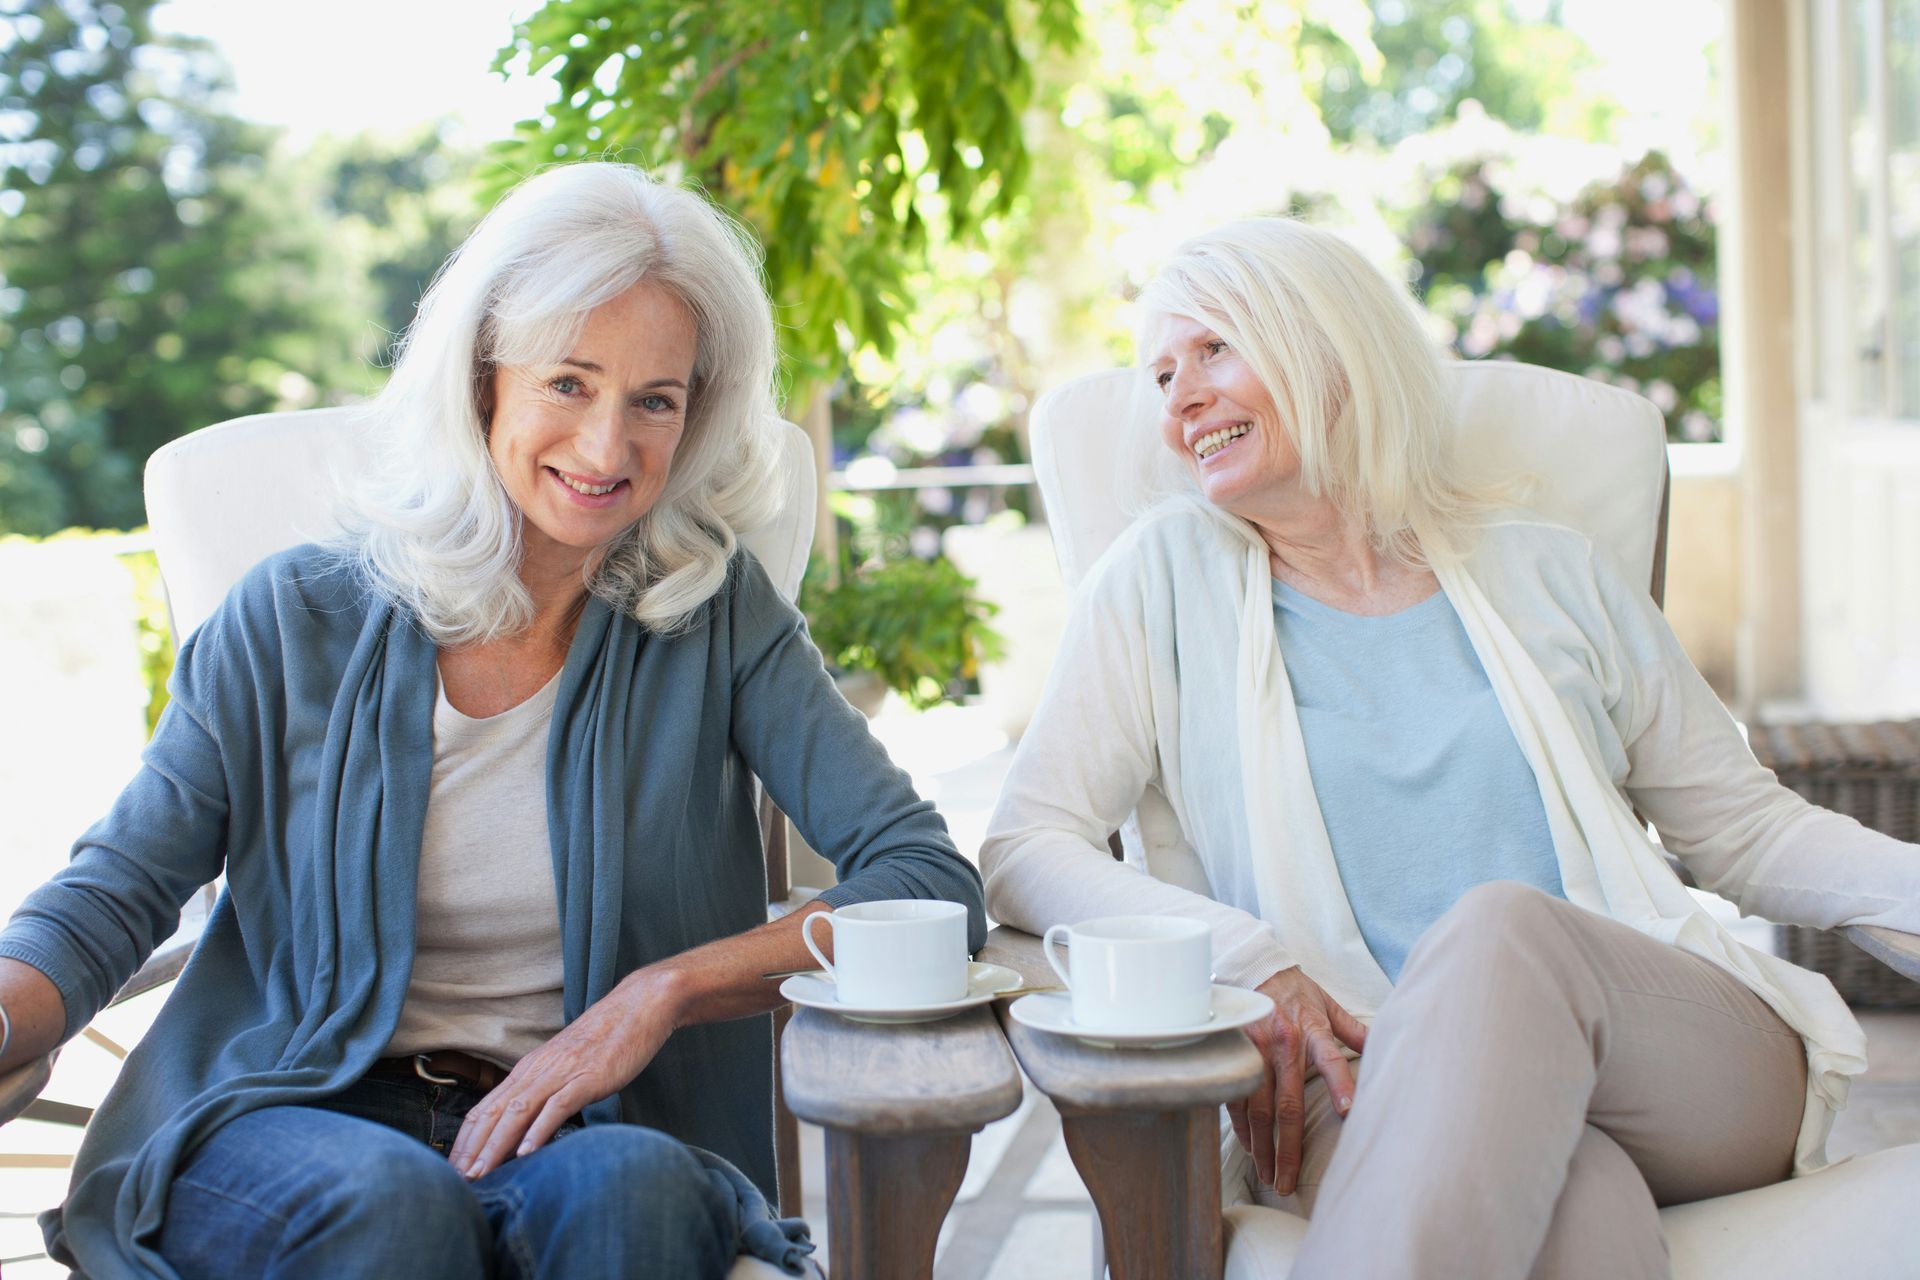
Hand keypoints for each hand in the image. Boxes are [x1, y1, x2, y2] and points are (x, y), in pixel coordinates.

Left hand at [449, 967, 682, 1178]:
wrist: (636, 1007)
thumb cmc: (604, 1040)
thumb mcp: (565, 1066)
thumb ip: (545, 1092)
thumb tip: (527, 1127)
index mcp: (528, 1070)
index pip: (484, 1109)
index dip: (465, 1141)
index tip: (453, 1170)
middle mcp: (537, 1071)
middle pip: (493, 1113)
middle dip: (471, 1150)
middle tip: (456, 1181)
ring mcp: (561, 1073)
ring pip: (518, 1112)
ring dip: (495, 1146)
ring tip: (480, 1173)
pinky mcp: (587, 1078)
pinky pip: (558, 1106)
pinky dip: (539, 1130)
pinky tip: (527, 1152)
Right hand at [1228, 965, 1367, 1194]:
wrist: (1251, 967)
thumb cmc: (1295, 990)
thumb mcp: (1328, 1004)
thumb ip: (1354, 1030)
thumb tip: (1388, 1045)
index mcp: (1310, 1029)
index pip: (1330, 1059)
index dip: (1340, 1084)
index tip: (1348, 1112)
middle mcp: (1281, 1043)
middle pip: (1285, 1104)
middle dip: (1287, 1148)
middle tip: (1288, 1182)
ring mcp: (1253, 1051)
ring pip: (1257, 1109)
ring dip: (1262, 1146)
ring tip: (1270, 1175)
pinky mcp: (1233, 1056)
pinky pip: (1237, 1099)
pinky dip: (1243, 1127)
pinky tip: (1250, 1148)